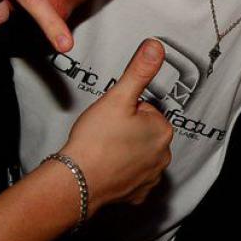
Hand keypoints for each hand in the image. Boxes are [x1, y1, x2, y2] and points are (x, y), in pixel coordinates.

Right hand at [60, 39, 172, 211]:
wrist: (76, 182)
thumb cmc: (96, 141)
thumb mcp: (118, 97)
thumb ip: (139, 71)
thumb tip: (156, 47)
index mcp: (162, 130)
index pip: (147, 110)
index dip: (128, 110)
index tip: (113, 117)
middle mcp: (163, 155)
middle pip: (145, 132)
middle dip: (128, 130)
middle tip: (106, 133)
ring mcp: (151, 177)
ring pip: (140, 154)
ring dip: (126, 151)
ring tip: (104, 150)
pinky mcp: (138, 194)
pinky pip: (133, 178)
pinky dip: (122, 174)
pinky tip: (107, 168)